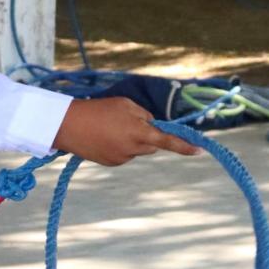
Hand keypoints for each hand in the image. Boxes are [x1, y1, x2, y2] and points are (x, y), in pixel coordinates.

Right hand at [54, 96, 201, 166]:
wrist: (68, 126)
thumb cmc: (98, 110)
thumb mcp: (125, 104)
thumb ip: (144, 115)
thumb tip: (153, 126)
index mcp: (139, 132)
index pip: (167, 141)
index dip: (184, 146)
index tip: (200, 150)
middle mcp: (133, 148)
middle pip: (152, 145)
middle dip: (146, 136)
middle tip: (126, 122)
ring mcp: (122, 158)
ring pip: (137, 150)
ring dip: (132, 141)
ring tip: (109, 129)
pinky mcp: (111, 163)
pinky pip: (124, 155)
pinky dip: (119, 147)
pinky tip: (104, 138)